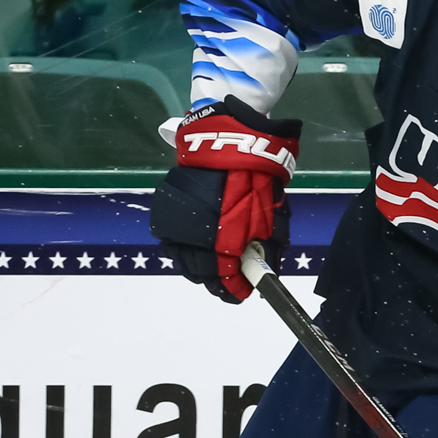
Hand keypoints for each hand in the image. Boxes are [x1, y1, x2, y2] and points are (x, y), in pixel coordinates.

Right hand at [150, 98, 300, 302]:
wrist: (229, 144)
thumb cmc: (256, 180)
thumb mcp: (271, 216)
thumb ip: (267, 247)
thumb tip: (265, 273)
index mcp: (222, 237)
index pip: (223, 276)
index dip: (233, 288)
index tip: (241, 294)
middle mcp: (194, 233)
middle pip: (199, 271)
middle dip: (216, 281)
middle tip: (229, 285)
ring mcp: (176, 222)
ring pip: (182, 259)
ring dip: (198, 269)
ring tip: (214, 272)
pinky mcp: (166, 211)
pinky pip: (172, 242)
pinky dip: (184, 251)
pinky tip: (197, 253)